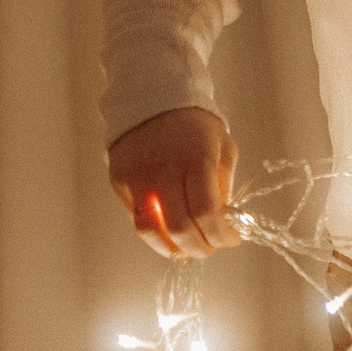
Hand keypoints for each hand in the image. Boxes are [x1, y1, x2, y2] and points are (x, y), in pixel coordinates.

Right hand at [107, 106, 242, 258]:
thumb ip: (223, 186)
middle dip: (200, 248)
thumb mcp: (222, 147)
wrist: (153, 100)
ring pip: (149, 231)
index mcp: (195, 159)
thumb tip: (224, 223)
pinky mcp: (119, 182)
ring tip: (188, 250)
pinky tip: (170, 233)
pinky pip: (136, 218)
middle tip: (210, 248)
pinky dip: (155, 233)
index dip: (221, 235)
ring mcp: (137, 178)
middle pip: (179, 228)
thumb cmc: (195, 126)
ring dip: (172, 249)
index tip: (231, 240)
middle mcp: (163, 170)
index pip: (206, 212)